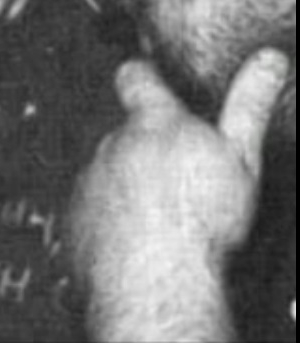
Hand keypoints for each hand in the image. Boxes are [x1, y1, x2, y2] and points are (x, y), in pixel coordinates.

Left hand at [67, 50, 290, 341]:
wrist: (153, 281)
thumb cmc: (199, 222)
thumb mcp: (240, 156)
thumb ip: (249, 105)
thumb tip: (268, 62)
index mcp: (152, 124)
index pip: (135, 77)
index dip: (140, 75)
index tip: (145, 76)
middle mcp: (111, 144)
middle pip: (122, 133)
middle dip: (143, 148)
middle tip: (177, 177)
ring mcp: (88, 181)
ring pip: (105, 173)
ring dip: (125, 186)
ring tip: (162, 215)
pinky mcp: (74, 219)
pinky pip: (90, 211)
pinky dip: (109, 220)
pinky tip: (138, 239)